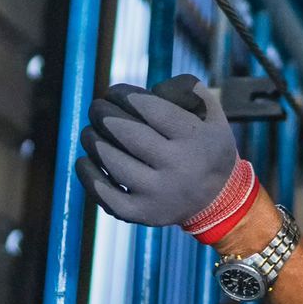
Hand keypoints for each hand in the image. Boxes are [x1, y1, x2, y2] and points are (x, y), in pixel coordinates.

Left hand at [76, 76, 256, 241]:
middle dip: (103, 115)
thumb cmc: (205, 144)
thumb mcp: (210, 112)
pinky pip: (106, 195)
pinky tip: (84, 160)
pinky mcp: (143, 214)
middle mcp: (179, 167)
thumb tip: (149, 90)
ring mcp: (159, 194)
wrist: (218, 198)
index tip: (113, 91)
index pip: (152, 110)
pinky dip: (89, 175)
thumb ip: (186, 89)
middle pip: (129, 134)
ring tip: (89, 131)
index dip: (125, 96)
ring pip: (113, 162)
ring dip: (93, 141)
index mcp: (196, 138)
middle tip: (96, 107)